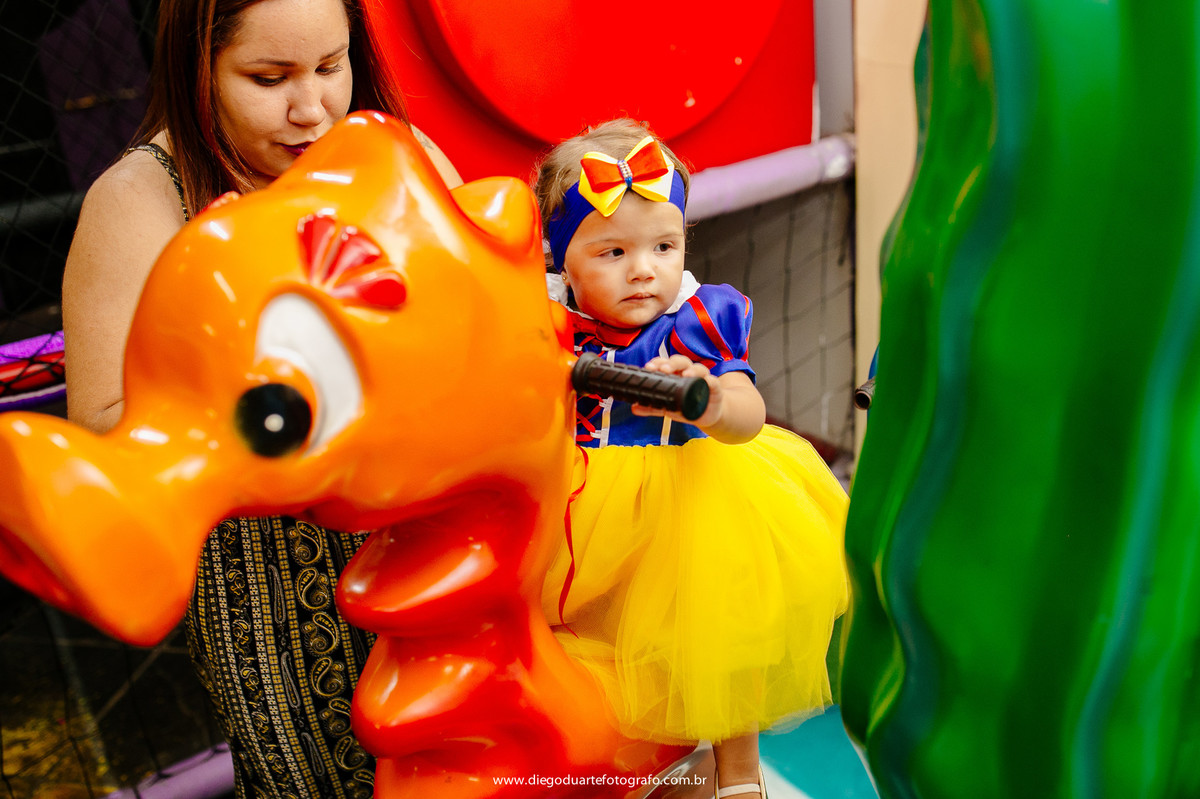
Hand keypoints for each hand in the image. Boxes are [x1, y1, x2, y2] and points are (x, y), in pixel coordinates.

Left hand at [631, 354, 764, 443]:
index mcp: (676, 374)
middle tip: (663, 369)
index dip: (657, 362)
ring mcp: (703, 380)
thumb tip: (634, 408)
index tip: (648, 367)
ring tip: (686, 375)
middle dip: (672, 363)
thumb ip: (652, 407)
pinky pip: (714, 382)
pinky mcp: (715, 389)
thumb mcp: (669, 407)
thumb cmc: (687, 405)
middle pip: (681, 362)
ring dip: (692, 370)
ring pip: (699, 369)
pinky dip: (711, 381)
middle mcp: (689, 373)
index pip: (666, 363)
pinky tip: (707, 382)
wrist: (708, 414)